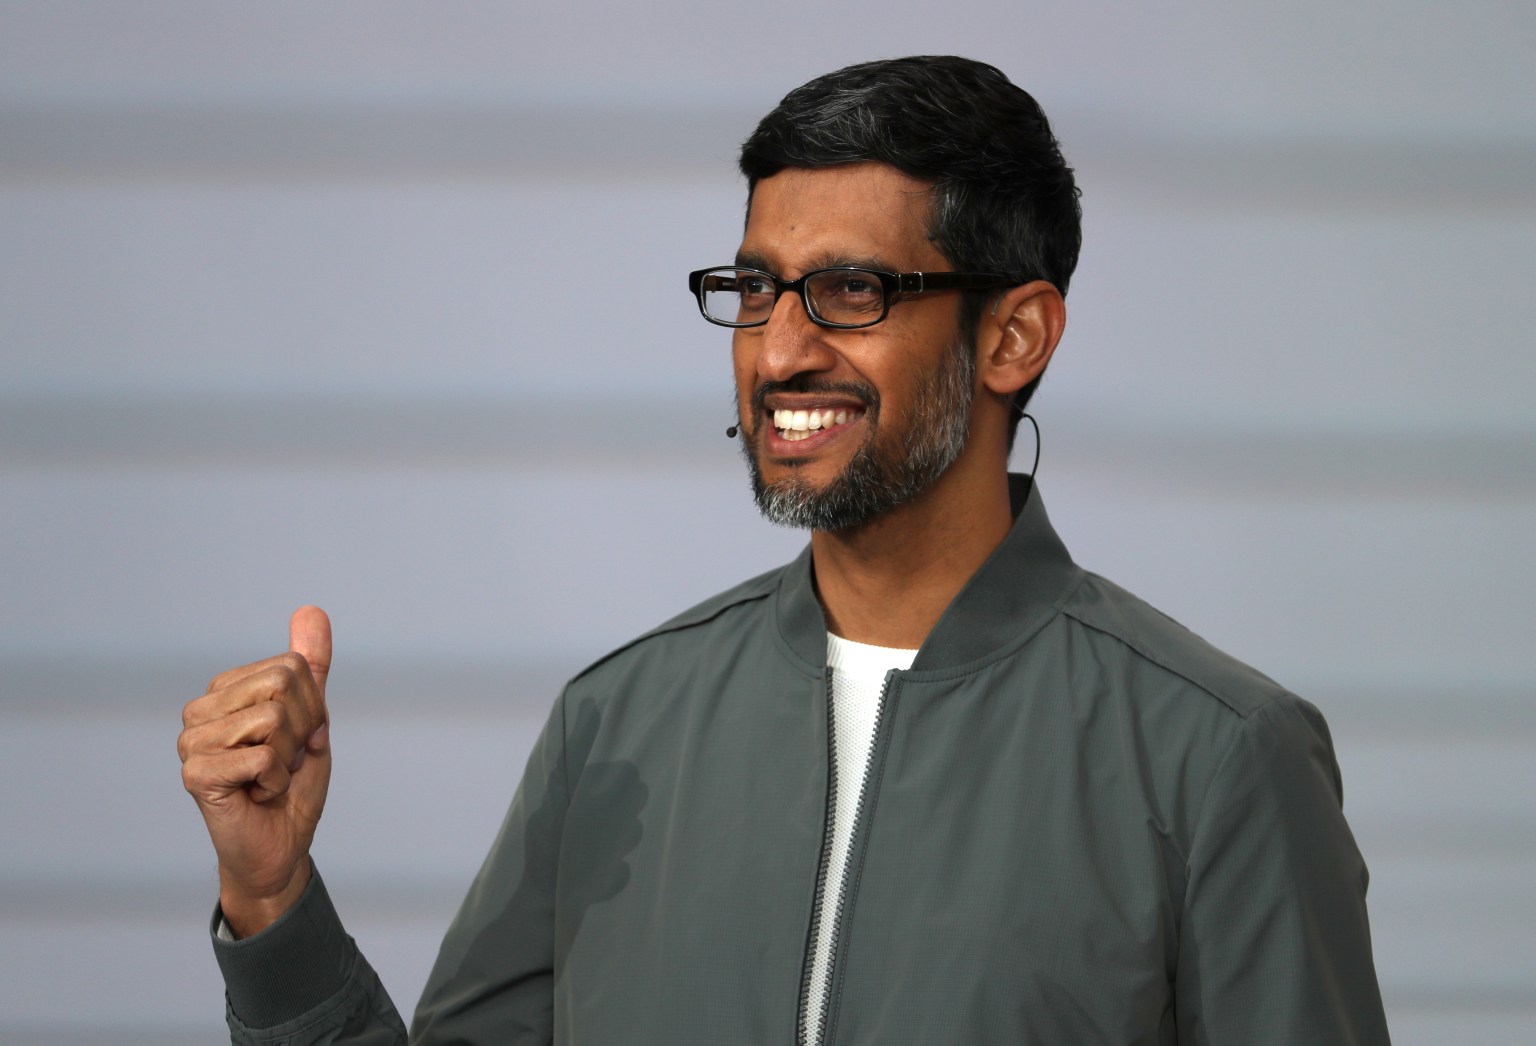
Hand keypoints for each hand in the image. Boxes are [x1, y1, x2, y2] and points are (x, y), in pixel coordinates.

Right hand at [178, 606, 332, 936]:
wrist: (279, 847)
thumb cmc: (292, 784)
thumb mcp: (311, 718)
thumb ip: (311, 665)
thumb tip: (310, 609)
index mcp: (225, 690)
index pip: (292, 667)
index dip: (313, 707)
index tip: (297, 739)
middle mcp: (200, 709)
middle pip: (282, 685)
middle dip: (302, 728)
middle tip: (285, 760)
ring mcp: (191, 741)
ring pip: (272, 718)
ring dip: (288, 757)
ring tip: (269, 778)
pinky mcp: (195, 773)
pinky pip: (263, 756)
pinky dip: (277, 780)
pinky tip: (258, 795)